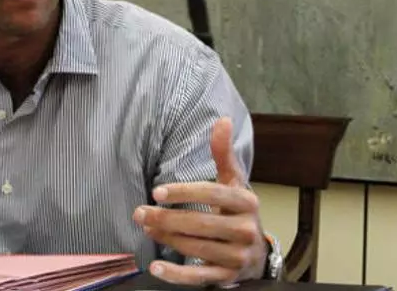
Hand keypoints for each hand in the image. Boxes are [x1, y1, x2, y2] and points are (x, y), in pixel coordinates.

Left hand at [133, 117, 266, 285]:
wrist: (257, 252)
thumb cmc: (238, 209)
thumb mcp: (234, 181)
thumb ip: (224, 153)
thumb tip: (223, 120)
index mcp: (247, 201)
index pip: (213, 193)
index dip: (184, 192)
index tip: (157, 192)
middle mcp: (245, 229)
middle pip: (200, 223)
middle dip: (166, 218)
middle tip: (140, 213)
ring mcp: (237, 256)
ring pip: (196, 248)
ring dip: (167, 239)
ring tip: (146, 228)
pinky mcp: (228, 277)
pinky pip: (199, 278)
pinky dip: (176, 276)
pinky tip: (156, 269)